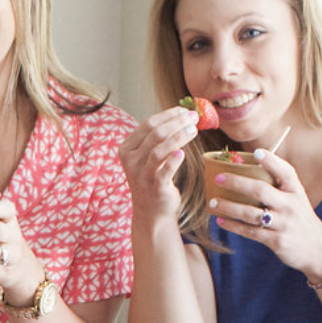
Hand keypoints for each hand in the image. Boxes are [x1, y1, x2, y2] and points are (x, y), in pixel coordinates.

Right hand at [120, 107, 203, 226]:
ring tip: (194, 130)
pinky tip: (183, 153)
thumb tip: (183, 115)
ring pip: (158, 150)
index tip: (185, 110)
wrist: (151, 211)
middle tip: (194, 118)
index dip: (168, 115)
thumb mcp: (149, 157)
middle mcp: (131, 160)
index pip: (148, 124)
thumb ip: (158, 139)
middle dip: (176, 123)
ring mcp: (141, 175)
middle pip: (155, 134)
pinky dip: (173, 161)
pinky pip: (163, 171)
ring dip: (178, 137)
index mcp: (127, 148)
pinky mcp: (154, 187)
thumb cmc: (154, 178)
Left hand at [208, 147, 321, 276]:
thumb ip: (279, 188)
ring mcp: (283, 224)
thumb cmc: (300, 220)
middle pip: (260, 190)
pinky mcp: (277, 241)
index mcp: (296, 191)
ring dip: (228, 207)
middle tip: (218, 178)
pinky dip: (233, 225)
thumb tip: (247, 172)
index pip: (286, 172)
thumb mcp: (297, 201)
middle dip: (237, 183)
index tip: (256, 153)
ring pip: (250, 213)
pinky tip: (220, 220)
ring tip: (212, 202)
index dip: (272, 161)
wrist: (318, 251)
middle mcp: (291, 205)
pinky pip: (250, 231)